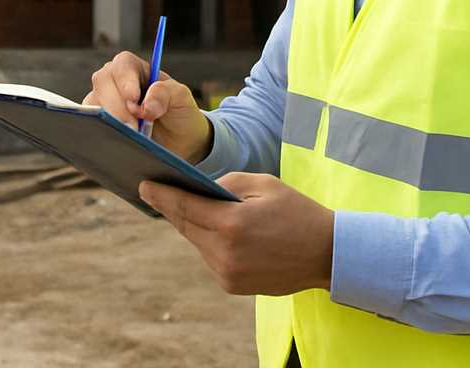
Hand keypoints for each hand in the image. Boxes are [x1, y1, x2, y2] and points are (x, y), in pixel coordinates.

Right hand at [84, 51, 212, 161]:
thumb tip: (146, 105)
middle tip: (133, 127)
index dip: (125, 80)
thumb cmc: (179, 115)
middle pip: (103, 82)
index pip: (123, 65)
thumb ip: (166, 93)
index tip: (133, 99)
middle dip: (117, 106)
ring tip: (130, 137)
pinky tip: (116, 143)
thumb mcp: (181, 99)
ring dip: (109, 121)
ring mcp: (102, 102)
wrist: (178, 145)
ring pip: (93, 105)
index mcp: (135, 69)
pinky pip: (88, 125)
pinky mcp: (96, 123)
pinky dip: (100, 133)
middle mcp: (114, 82)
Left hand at [139, 173, 334, 295]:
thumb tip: (201, 188)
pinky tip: (219, 231)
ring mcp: (227, 273)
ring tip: (189, 207)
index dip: (162, 195)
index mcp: (231, 223)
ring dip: (194, 226)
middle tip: (157, 191)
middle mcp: (224, 252)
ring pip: (197, 243)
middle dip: (173, 208)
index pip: (185, 206)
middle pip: (186, 226)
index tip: (144, 185)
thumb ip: (227, 183)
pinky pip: (210, 258)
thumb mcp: (264, 184)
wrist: (325, 254)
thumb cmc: (297, 212)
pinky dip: (210, 243)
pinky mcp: (231, 285)